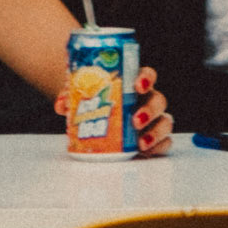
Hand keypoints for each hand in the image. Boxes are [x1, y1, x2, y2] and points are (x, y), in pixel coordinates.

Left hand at [53, 65, 172, 154]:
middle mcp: (147, 99)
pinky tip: (145, 152)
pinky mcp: (155, 139)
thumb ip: (71, 96)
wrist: (99, 116)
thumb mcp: (83, 95)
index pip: (146, 75)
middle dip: (150, 110)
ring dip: (156, 132)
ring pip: (165, 122)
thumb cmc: (95, 100)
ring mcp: (153, 120)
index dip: (146, 78)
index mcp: (133, 83)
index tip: (137, 85)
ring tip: (141, 143)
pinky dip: (158, 147)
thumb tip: (62, 104)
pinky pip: (164, 143)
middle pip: (158, 100)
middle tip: (135, 121)